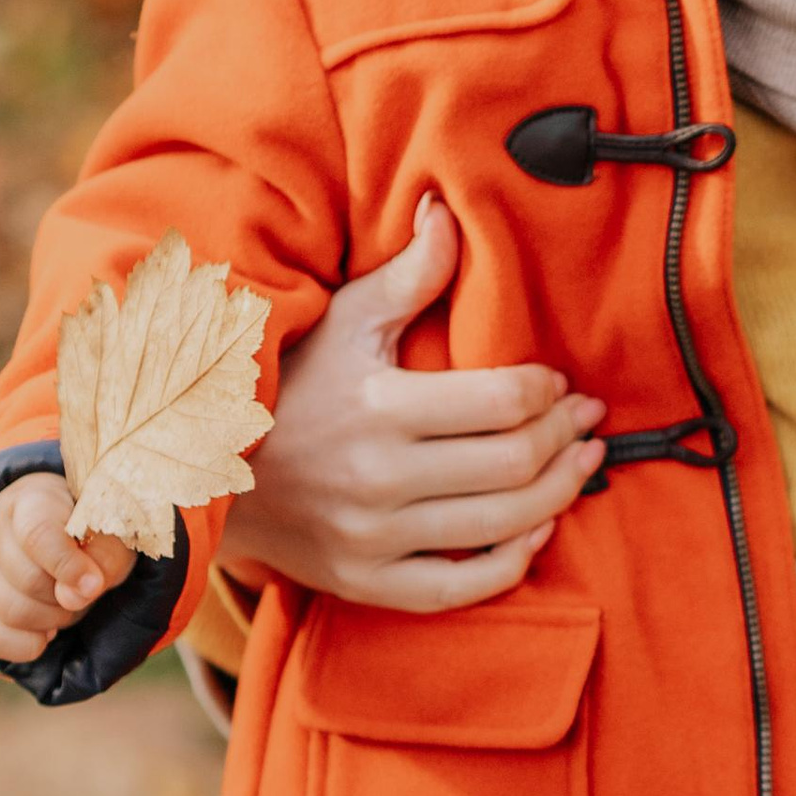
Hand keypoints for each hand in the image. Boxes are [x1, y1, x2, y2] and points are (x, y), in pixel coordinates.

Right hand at [0, 474, 134, 663]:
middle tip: (88, 589)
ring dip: (55, 619)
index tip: (94, 585)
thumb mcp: (115, 532)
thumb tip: (73, 596)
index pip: (36, 535)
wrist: (66, 527)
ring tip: (70, 604)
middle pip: (27, 581)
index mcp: (31, 500)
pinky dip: (29, 644)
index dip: (66, 566)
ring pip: (11, 612)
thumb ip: (105, 557)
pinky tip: (49, 629)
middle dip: (68, 597)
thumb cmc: (94, 528)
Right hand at [226, 197, 604, 611]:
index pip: (504, 401)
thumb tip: (445, 207)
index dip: (548, 389)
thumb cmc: (287, 384)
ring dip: (562, 490)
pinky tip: (539, 530)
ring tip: (584, 460)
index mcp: (379, 407)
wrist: (208, 471)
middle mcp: (379, 479)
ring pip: (504, 525)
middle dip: (567, 435)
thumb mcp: (341, 321)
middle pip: (515, 463)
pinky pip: (462, 588)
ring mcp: (373, 538)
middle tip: (587, 416)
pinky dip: (513, 563)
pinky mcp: (366, 583)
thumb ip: (407, 273)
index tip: (560, 379)